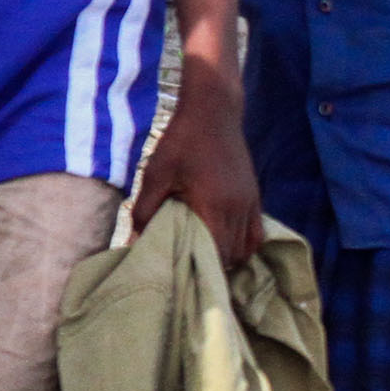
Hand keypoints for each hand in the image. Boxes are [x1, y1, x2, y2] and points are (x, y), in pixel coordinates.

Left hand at [130, 76, 261, 266]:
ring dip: (230, 257)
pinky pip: (256, 231)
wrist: (213, 110)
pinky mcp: (254, 195)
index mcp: (214, 206)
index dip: (204, 271)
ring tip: (207, 262)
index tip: (187, 280)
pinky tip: (225, 243)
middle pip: (233, 256)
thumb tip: (133, 242)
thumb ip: (145, 211)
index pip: (217, 255)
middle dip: (215, 268)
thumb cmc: (181, 141)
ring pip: (247, 247)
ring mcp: (250, 202)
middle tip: (192, 274)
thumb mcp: (156, 174)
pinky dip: (243, 243)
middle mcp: (238, 208)